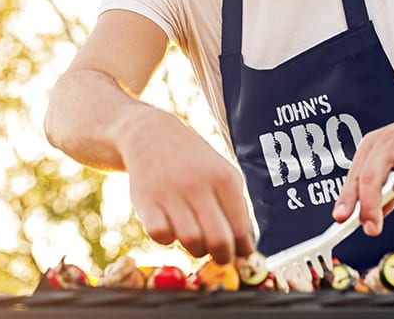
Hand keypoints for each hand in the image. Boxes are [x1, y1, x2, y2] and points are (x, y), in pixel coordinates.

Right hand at [117, 107, 254, 263]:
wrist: (153, 136)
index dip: (242, 249)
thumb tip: (247, 250)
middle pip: (219, 241)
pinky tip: (171, 225)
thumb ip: (236, 208)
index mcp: (224, 178)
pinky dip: (167, 239)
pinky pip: (161, 237)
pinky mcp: (146, 202)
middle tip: (220, 254)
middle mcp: (199, 184)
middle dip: (222, 256)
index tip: (240, 254)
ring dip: (196, 248)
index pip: (241, 229)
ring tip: (196, 236)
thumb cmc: (193, 161)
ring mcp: (172, 193)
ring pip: (192, 242)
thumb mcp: (222, 174)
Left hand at [332, 107, 393, 235]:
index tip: (340, 219)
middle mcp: (389, 139)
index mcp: (373, 144)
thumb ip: (382, 187)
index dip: (347, 198)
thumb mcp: (393, 162)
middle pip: (372, 178)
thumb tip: (372, 216)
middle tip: (372, 230)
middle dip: (369, 208)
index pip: (356, 175)